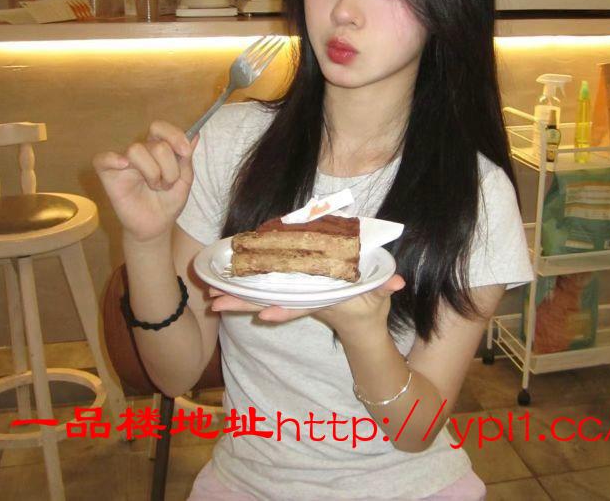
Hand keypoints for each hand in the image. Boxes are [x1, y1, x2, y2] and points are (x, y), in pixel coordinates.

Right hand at [93, 121, 197, 242]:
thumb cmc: (168, 201)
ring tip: (155, 187)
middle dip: (169, 168)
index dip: (174, 136)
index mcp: (158, 147)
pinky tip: (124, 166)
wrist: (156, 226)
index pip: (160, 128)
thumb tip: (195, 134)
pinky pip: (102, 159)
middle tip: (167, 184)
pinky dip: (112, 159)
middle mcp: (140, 151)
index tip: (186, 152)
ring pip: (136, 150)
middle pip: (156, 144)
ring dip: (152, 173)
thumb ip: (186, 158)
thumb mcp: (184, 180)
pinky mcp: (108, 174)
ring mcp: (123, 161)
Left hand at [208, 274, 404, 334]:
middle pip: (271, 302)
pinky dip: (246, 292)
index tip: (265, 314)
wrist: (359, 326)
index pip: (302, 305)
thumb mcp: (378, 297)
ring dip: (238, 298)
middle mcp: (305, 301)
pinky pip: (266, 292)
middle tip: (216, 304)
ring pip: (263, 298)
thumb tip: (398, 282)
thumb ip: (385, 287)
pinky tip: (224, 288)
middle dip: (245, 303)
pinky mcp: (291, 293)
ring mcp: (296, 298)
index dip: (285, 310)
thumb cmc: (368, 306)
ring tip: (211, 299)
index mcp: (323, 301)